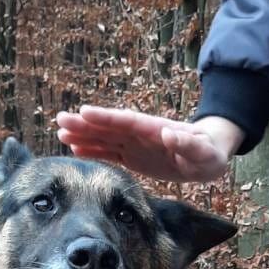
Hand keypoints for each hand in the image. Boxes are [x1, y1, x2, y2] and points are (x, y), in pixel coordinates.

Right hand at [55, 106, 243, 182]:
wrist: (208, 155)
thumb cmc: (208, 153)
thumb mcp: (204, 152)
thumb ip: (188, 144)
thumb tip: (170, 134)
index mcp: (155, 129)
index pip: (127, 121)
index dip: (106, 118)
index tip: (85, 112)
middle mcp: (140, 134)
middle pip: (109, 127)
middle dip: (85, 124)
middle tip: (60, 120)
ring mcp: (134, 144)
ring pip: (104, 138)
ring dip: (83, 136)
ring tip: (60, 133)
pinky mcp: (133, 156)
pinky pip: (109, 152)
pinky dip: (92, 150)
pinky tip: (74, 149)